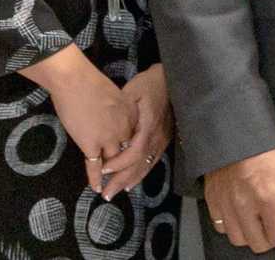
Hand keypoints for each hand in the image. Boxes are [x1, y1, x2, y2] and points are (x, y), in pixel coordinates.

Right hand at [30, 47, 134, 195]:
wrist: (75, 80)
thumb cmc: (89, 81)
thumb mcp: (114, 93)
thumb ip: (116, 108)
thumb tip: (111, 115)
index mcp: (132, 115)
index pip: (135, 138)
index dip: (133, 150)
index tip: (131, 160)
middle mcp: (125, 129)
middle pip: (128, 154)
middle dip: (127, 169)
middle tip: (125, 184)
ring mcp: (109, 138)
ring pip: (114, 163)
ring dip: (113, 178)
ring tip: (111, 190)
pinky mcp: (92, 144)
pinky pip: (95, 166)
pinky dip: (96, 178)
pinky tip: (96, 188)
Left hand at [113, 65, 173, 185]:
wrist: (171, 79)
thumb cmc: (149, 84)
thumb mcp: (132, 92)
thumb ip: (123, 112)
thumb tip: (112, 131)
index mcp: (149, 126)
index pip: (134, 152)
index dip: (119, 163)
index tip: (103, 170)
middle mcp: (157, 137)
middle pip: (139, 165)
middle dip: (121, 180)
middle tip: (106, 193)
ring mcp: (162, 140)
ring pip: (146, 166)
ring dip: (130, 180)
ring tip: (116, 192)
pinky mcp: (164, 140)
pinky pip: (151, 161)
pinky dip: (140, 174)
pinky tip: (132, 182)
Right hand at [205, 148, 274, 251]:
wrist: (236, 131)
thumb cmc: (266, 147)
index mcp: (269, 198)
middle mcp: (246, 205)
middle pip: (257, 243)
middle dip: (270, 240)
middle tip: (274, 231)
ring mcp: (226, 204)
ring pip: (237, 238)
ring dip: (250, 236)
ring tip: (257, 225)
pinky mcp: (213, 199)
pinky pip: (221, 226)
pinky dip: (232, 226)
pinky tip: (240, 217)